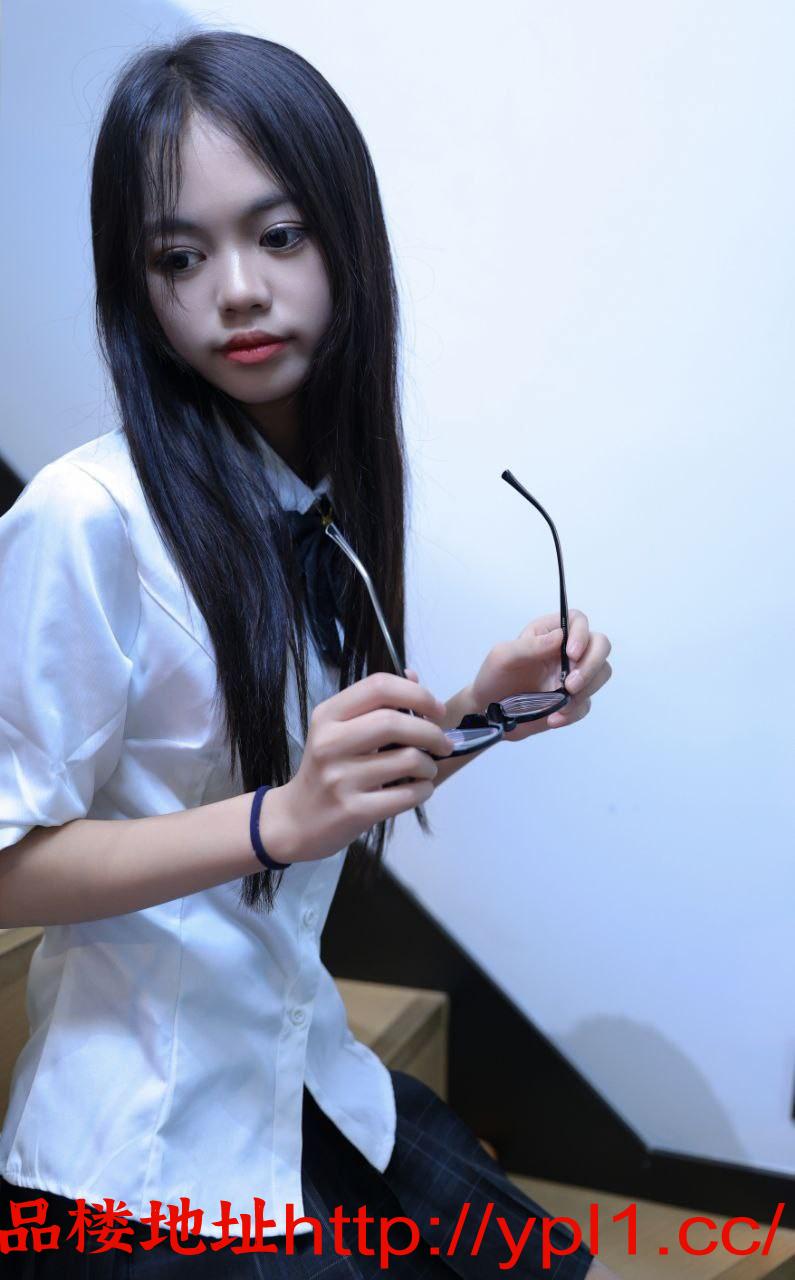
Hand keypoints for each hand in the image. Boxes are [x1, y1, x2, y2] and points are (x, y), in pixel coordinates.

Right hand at [268, 671, 452, 861]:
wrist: (297, 820)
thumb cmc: (326, 771)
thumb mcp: (339, 731)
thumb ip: (376, 705)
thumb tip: (414, 676)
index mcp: (328, 715)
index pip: (379, 686)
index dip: (417, 694)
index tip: (436, 710)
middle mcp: (330, 742)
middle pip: (395, 721)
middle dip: (431, 732)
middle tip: (443, 744)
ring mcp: (340, 778)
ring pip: (407, 759)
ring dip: (429, 765)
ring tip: (426, 770)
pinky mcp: (354, 810)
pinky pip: (407, 794)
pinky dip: (424, 790)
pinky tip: (419, 789)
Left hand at [468, 609, 611, 742]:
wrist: (490, 712)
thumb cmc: (494, 677)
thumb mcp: (503, 657)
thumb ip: (530, 645)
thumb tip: (560, 636)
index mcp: (549, 633)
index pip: (578, 621)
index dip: (581, 634)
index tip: (571, 654)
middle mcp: (566, 651)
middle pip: (600, 646)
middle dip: (592, 665)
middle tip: (571, 685)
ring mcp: (572, 676)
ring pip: (601, 674)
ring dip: (586, 690)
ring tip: (562, 705)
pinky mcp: (573, 700)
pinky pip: (586, 704)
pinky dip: (574, 713)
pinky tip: (554, 718)